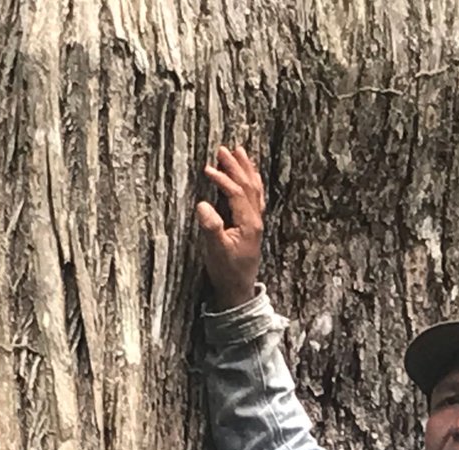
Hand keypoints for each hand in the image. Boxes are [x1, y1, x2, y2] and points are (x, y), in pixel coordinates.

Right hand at [196, 144, 264, 309]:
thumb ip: (211, 227)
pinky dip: (250, 182)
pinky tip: (247, 177)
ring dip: (246, 170)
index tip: (208, 169)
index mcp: (249, 223)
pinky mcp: (252, 226)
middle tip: (224, 149)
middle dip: (236, 166)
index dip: (223, 179)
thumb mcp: (216, 251)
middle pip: (248, 185)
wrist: (238, 290)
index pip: (237, 193)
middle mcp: (255, 219)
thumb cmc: (227, 272)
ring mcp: (255, 222)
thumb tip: (203, 205)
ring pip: (254, 189)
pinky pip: (254, 197)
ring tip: (239, 153)